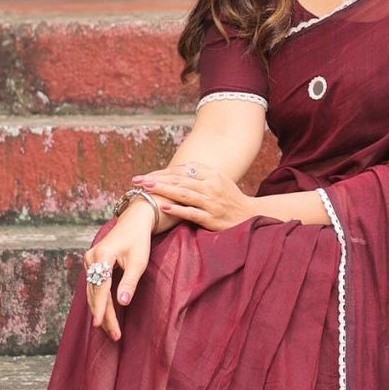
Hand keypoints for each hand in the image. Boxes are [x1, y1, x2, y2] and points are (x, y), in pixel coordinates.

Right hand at [82, 203, 154, 341]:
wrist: (134, 221)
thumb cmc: (139, 241)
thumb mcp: (138, 262)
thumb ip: (130, 282)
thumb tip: (122, 303)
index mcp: (102, 256)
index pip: (100, 287)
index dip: (101, 307)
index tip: (100, 324)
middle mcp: (91, 258)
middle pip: (95, 293)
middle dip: (104, 315)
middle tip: (114, 335)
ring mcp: (89, 260)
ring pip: (93, 291)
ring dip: (101, 310)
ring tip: (111, 330)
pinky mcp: (92, 263)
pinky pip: (94, 286)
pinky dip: (99, 301)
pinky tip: (105, 315)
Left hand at [132, 162, 255, 231]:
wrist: (251, 216)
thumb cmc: (231, 199)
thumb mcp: (219, 181)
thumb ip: (200, 175)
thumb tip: (176, 172)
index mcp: (211, 175)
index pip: (182, 171)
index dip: (163, 172)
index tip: (146, 176)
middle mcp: (211, 186)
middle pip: (179, 180)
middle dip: (156, 179)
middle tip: (137, 180)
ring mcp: (212, 202)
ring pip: (183, 193)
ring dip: (163, 190)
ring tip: (145, 189)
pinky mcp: (212, 218)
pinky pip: (192, 212)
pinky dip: (177, 209)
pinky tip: (164, 207)